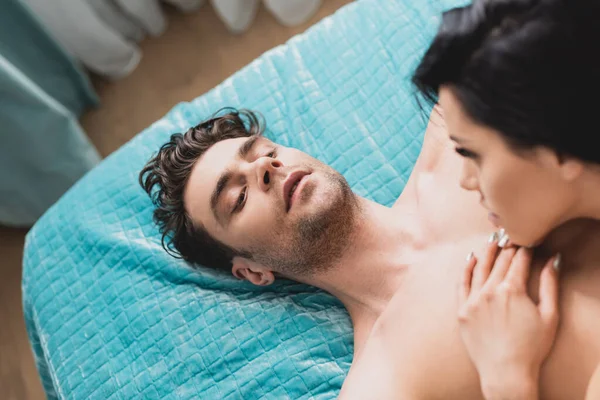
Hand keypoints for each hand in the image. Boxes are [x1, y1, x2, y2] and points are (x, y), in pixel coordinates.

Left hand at [458, 233, 560, 399]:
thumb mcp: (549, 315)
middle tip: (511, 236)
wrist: (506, 372)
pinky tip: (471, 258)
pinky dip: (466, 269)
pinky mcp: (461, 311)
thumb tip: (552, 259)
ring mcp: (472, 300)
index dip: (524, 249)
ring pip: (479, 268)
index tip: (528, 241)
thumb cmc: (531, 347)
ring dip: (487, 252)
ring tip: (493, 240)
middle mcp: (489, 291)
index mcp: (511, 290)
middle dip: (507, 247)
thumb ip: (549, 284)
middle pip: (499, 262)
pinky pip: (461, 284)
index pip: (518, 261)